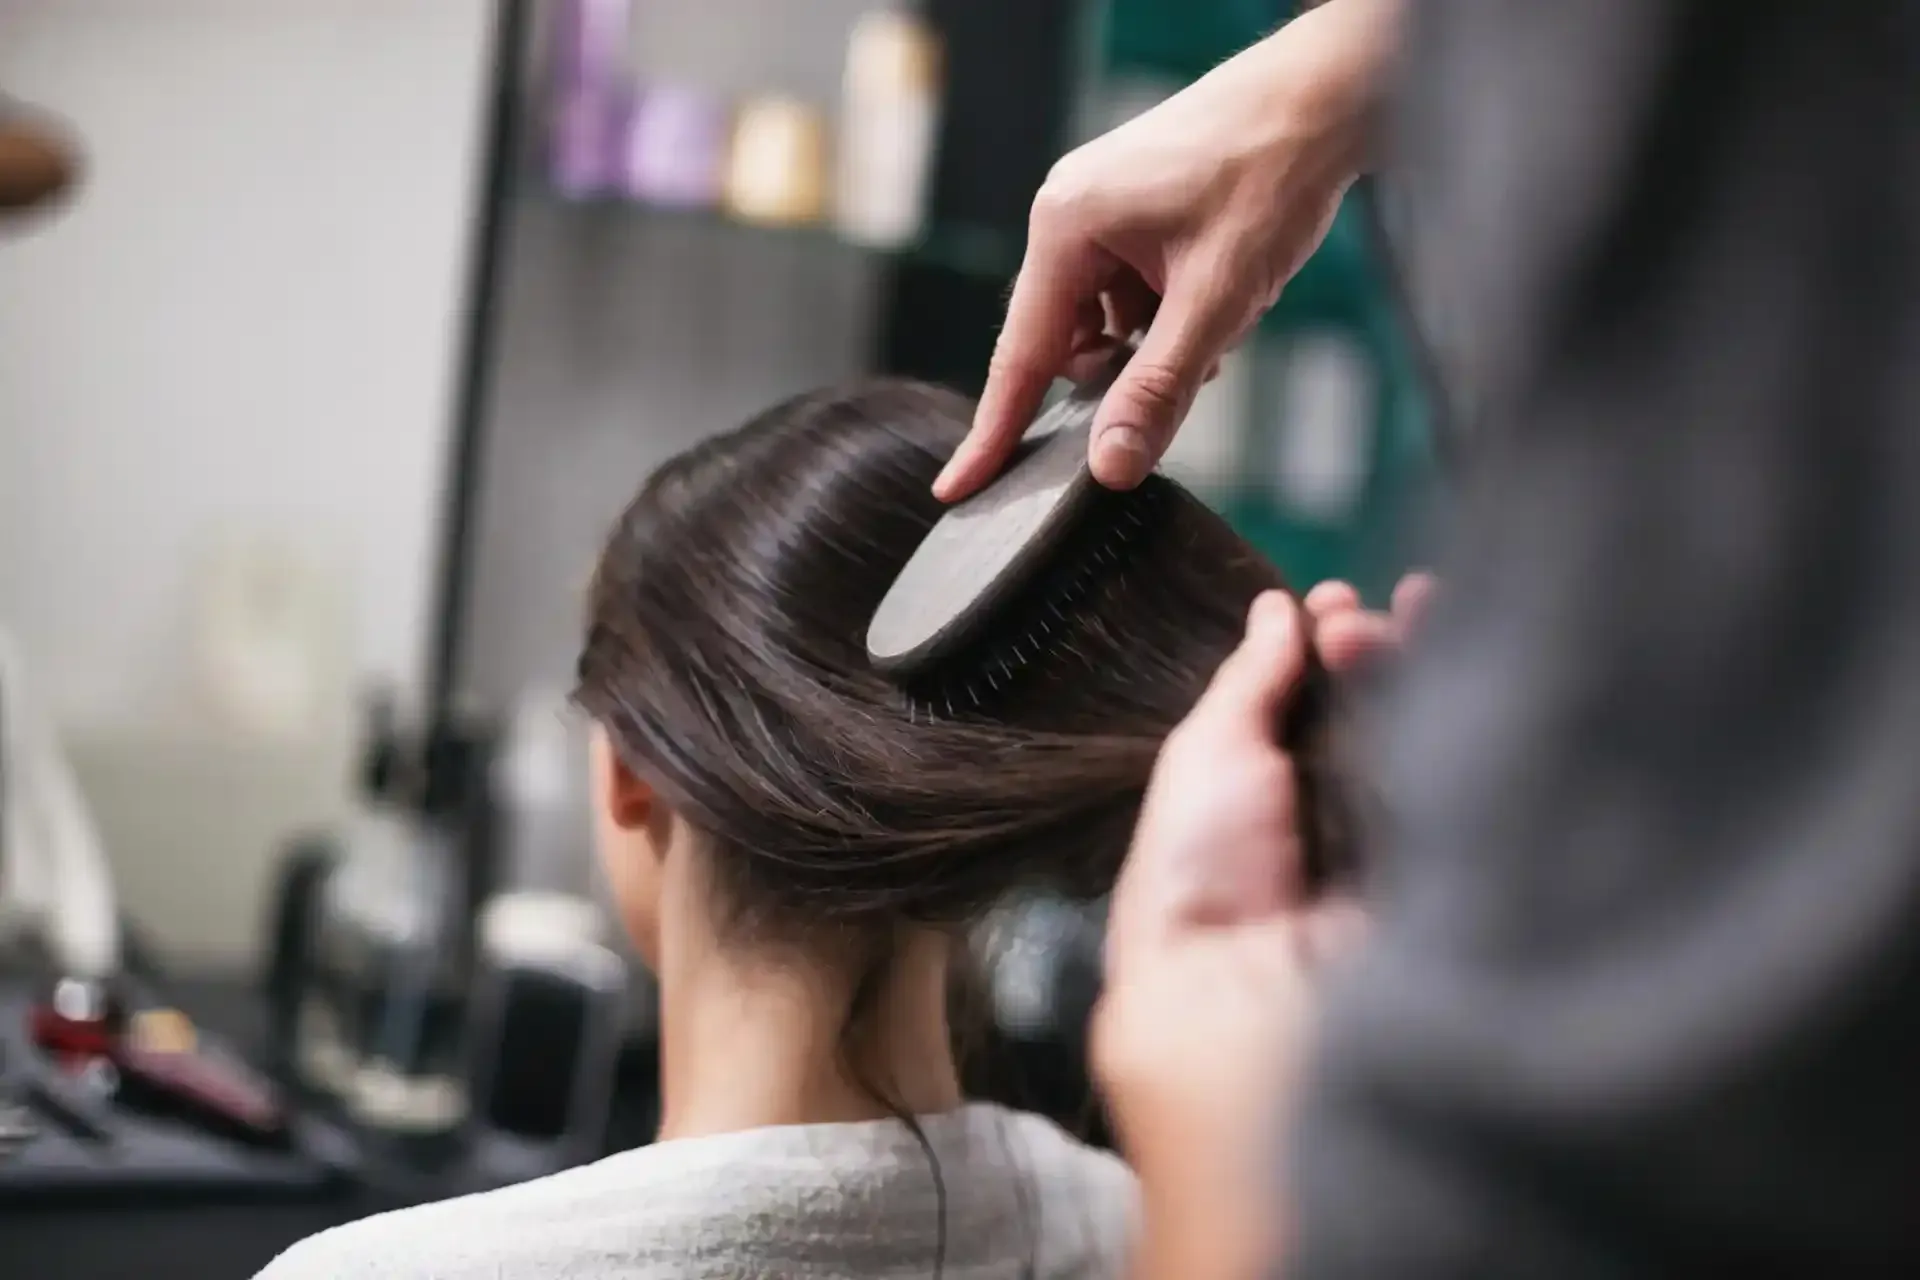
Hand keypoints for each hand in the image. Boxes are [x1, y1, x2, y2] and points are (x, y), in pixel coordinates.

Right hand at [935, 0, 1402, 500]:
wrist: (1328, 98)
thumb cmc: (1271, 173)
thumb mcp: (1218, 300)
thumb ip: (1158, 389)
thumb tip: (1110, 466)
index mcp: (1065, 227)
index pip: (1020, 356)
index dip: (994, 432)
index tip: (959, 489)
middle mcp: (1068, 217)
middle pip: (1069, 342)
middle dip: (1131, 365)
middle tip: (1199, 351)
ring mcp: (1099, 212)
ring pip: (1110, 324)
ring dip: (1162, 339)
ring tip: (1224, 307)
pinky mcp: (1133, 215)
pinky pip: (1133, 295)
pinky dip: (1176, 312)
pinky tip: (1222, 292)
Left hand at [1092, 574, 1427, 1273]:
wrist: (1254, 1009)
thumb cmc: (1198, 889)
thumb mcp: (1202, 766)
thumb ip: (1243, 688)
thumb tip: (1275, 611)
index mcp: (1263, 818)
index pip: (1308, 719)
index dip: (1323, 656)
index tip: (1330, 602)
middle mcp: (1335, 837)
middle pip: (1375, 723)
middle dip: (1380, 651)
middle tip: (1367, 609)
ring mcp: (1402, 861)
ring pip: (1432, 745)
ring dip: (1429, 668)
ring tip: (1415, 610)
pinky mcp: (1463, 882)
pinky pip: (1482, 788)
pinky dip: (1487, 720)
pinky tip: (1481, 659)